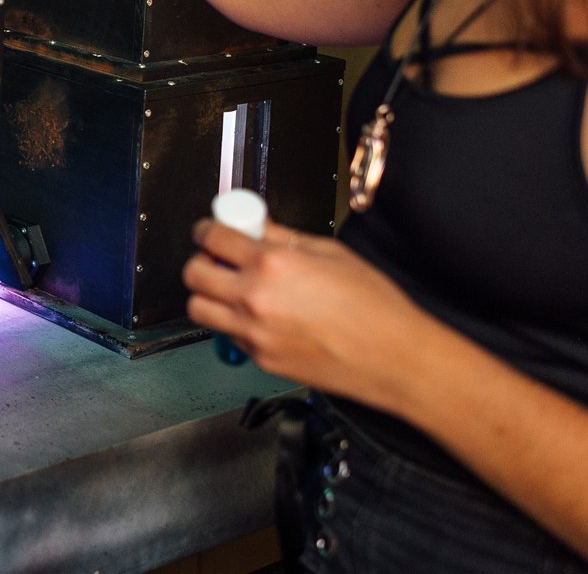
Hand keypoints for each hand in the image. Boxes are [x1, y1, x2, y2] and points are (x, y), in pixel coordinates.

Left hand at [182, 218, 439, 411]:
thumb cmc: (374, 308)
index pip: (212, 237)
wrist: (394, 358)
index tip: (211, 231)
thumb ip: (283, 238)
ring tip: (230, 289)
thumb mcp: (330, 252)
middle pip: (193, 274)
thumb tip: (256, 227)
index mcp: (272, 264)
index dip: (207, 230)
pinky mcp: (260, 359)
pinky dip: (233, 323)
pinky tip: (258, 316)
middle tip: (217, 259)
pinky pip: (228, 336)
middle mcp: (255, 298)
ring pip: (199, 309)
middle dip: (201, 261)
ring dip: (207, 295)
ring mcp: (254, 333)